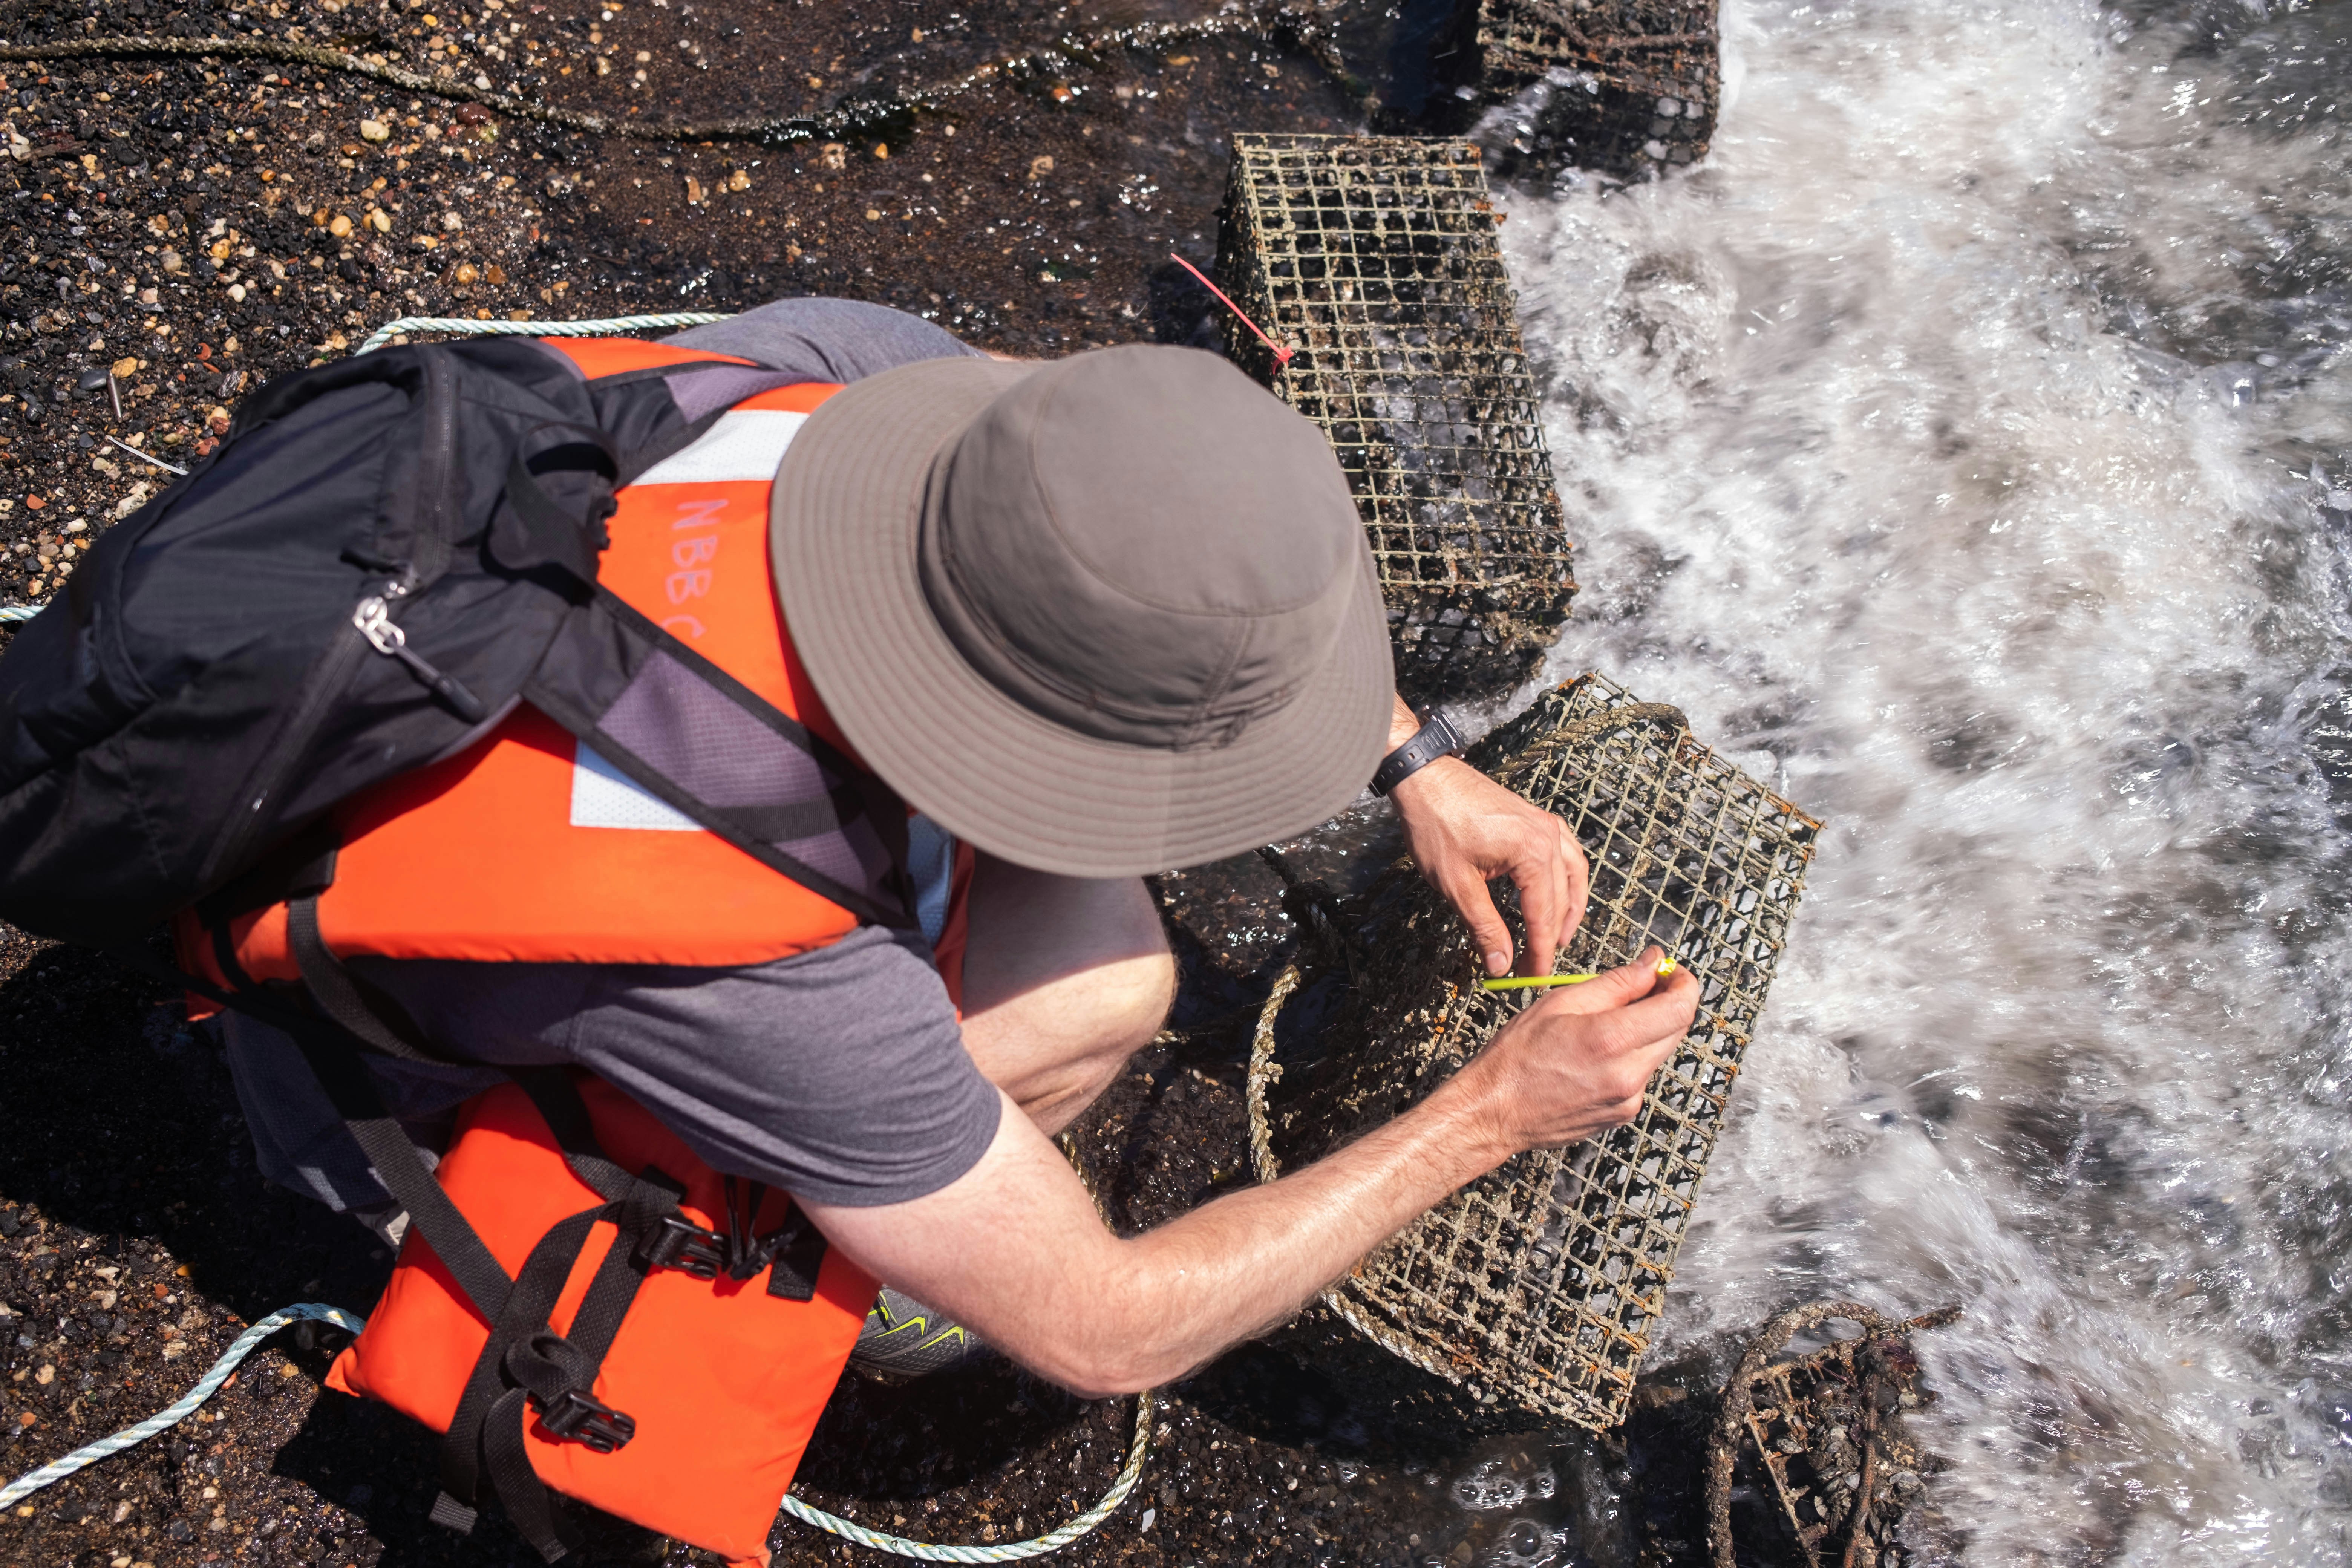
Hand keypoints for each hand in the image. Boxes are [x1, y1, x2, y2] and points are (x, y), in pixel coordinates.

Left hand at [1387, 700, 1589, 976]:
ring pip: (1572, 875)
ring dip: (1569, 909)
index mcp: (1532, 851)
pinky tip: (1560, 893)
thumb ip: (1484, 927)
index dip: (1540, 952)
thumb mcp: (1457, 885)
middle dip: (1551, 937)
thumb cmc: (1436, 824)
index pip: (1544, 915)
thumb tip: (1501, 965)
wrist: (1424, 778)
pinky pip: (1566, 853)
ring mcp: (1545, 823)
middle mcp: (1548, 835)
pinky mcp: (1536, 818)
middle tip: (1536, 967)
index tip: (1533, 978)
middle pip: (1561, 898)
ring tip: (1558, 938)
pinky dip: (1567, 879)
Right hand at [1446, 947, 1699, 1151]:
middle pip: (1677, 1029)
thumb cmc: (1516, 1056)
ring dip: (1646, 1030)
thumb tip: (1653, 964)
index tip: (1671, 970)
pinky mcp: (1624, 1114)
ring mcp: (1629, 1099)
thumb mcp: (1560, 1002)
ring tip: (1606, 1022)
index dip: (1684, 983)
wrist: (1495, 1113)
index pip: (1680, 1008)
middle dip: (1667, 1002)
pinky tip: (1596, 1055)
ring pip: (1659, 1051)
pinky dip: (1630, 1057)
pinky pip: (1642, 1075)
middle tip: (1644, 986)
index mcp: (1611, 1040)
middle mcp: (1628, 1075)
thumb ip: (1616, 983)